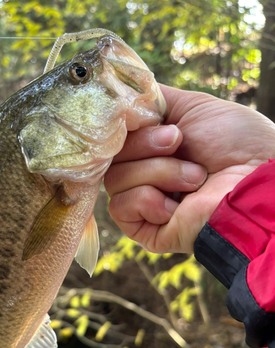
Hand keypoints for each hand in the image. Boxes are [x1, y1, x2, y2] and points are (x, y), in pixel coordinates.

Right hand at [105, 85, 274, 252]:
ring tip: (194, 177)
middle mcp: (145, 174)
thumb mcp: (192, 106)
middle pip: (110, 156)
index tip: (153, 119)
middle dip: (146, 144)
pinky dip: (148, 200)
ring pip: (115, 180)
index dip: (126, 125)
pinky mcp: (145, 230)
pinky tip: (177, 205)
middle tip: (179, 142)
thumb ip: (151, 102)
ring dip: (158, 172)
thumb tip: (117, 99)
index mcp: (153, 148)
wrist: (256, 179)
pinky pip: (120, 207)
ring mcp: (144, 204)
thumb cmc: (236, 143)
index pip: (115, 136)